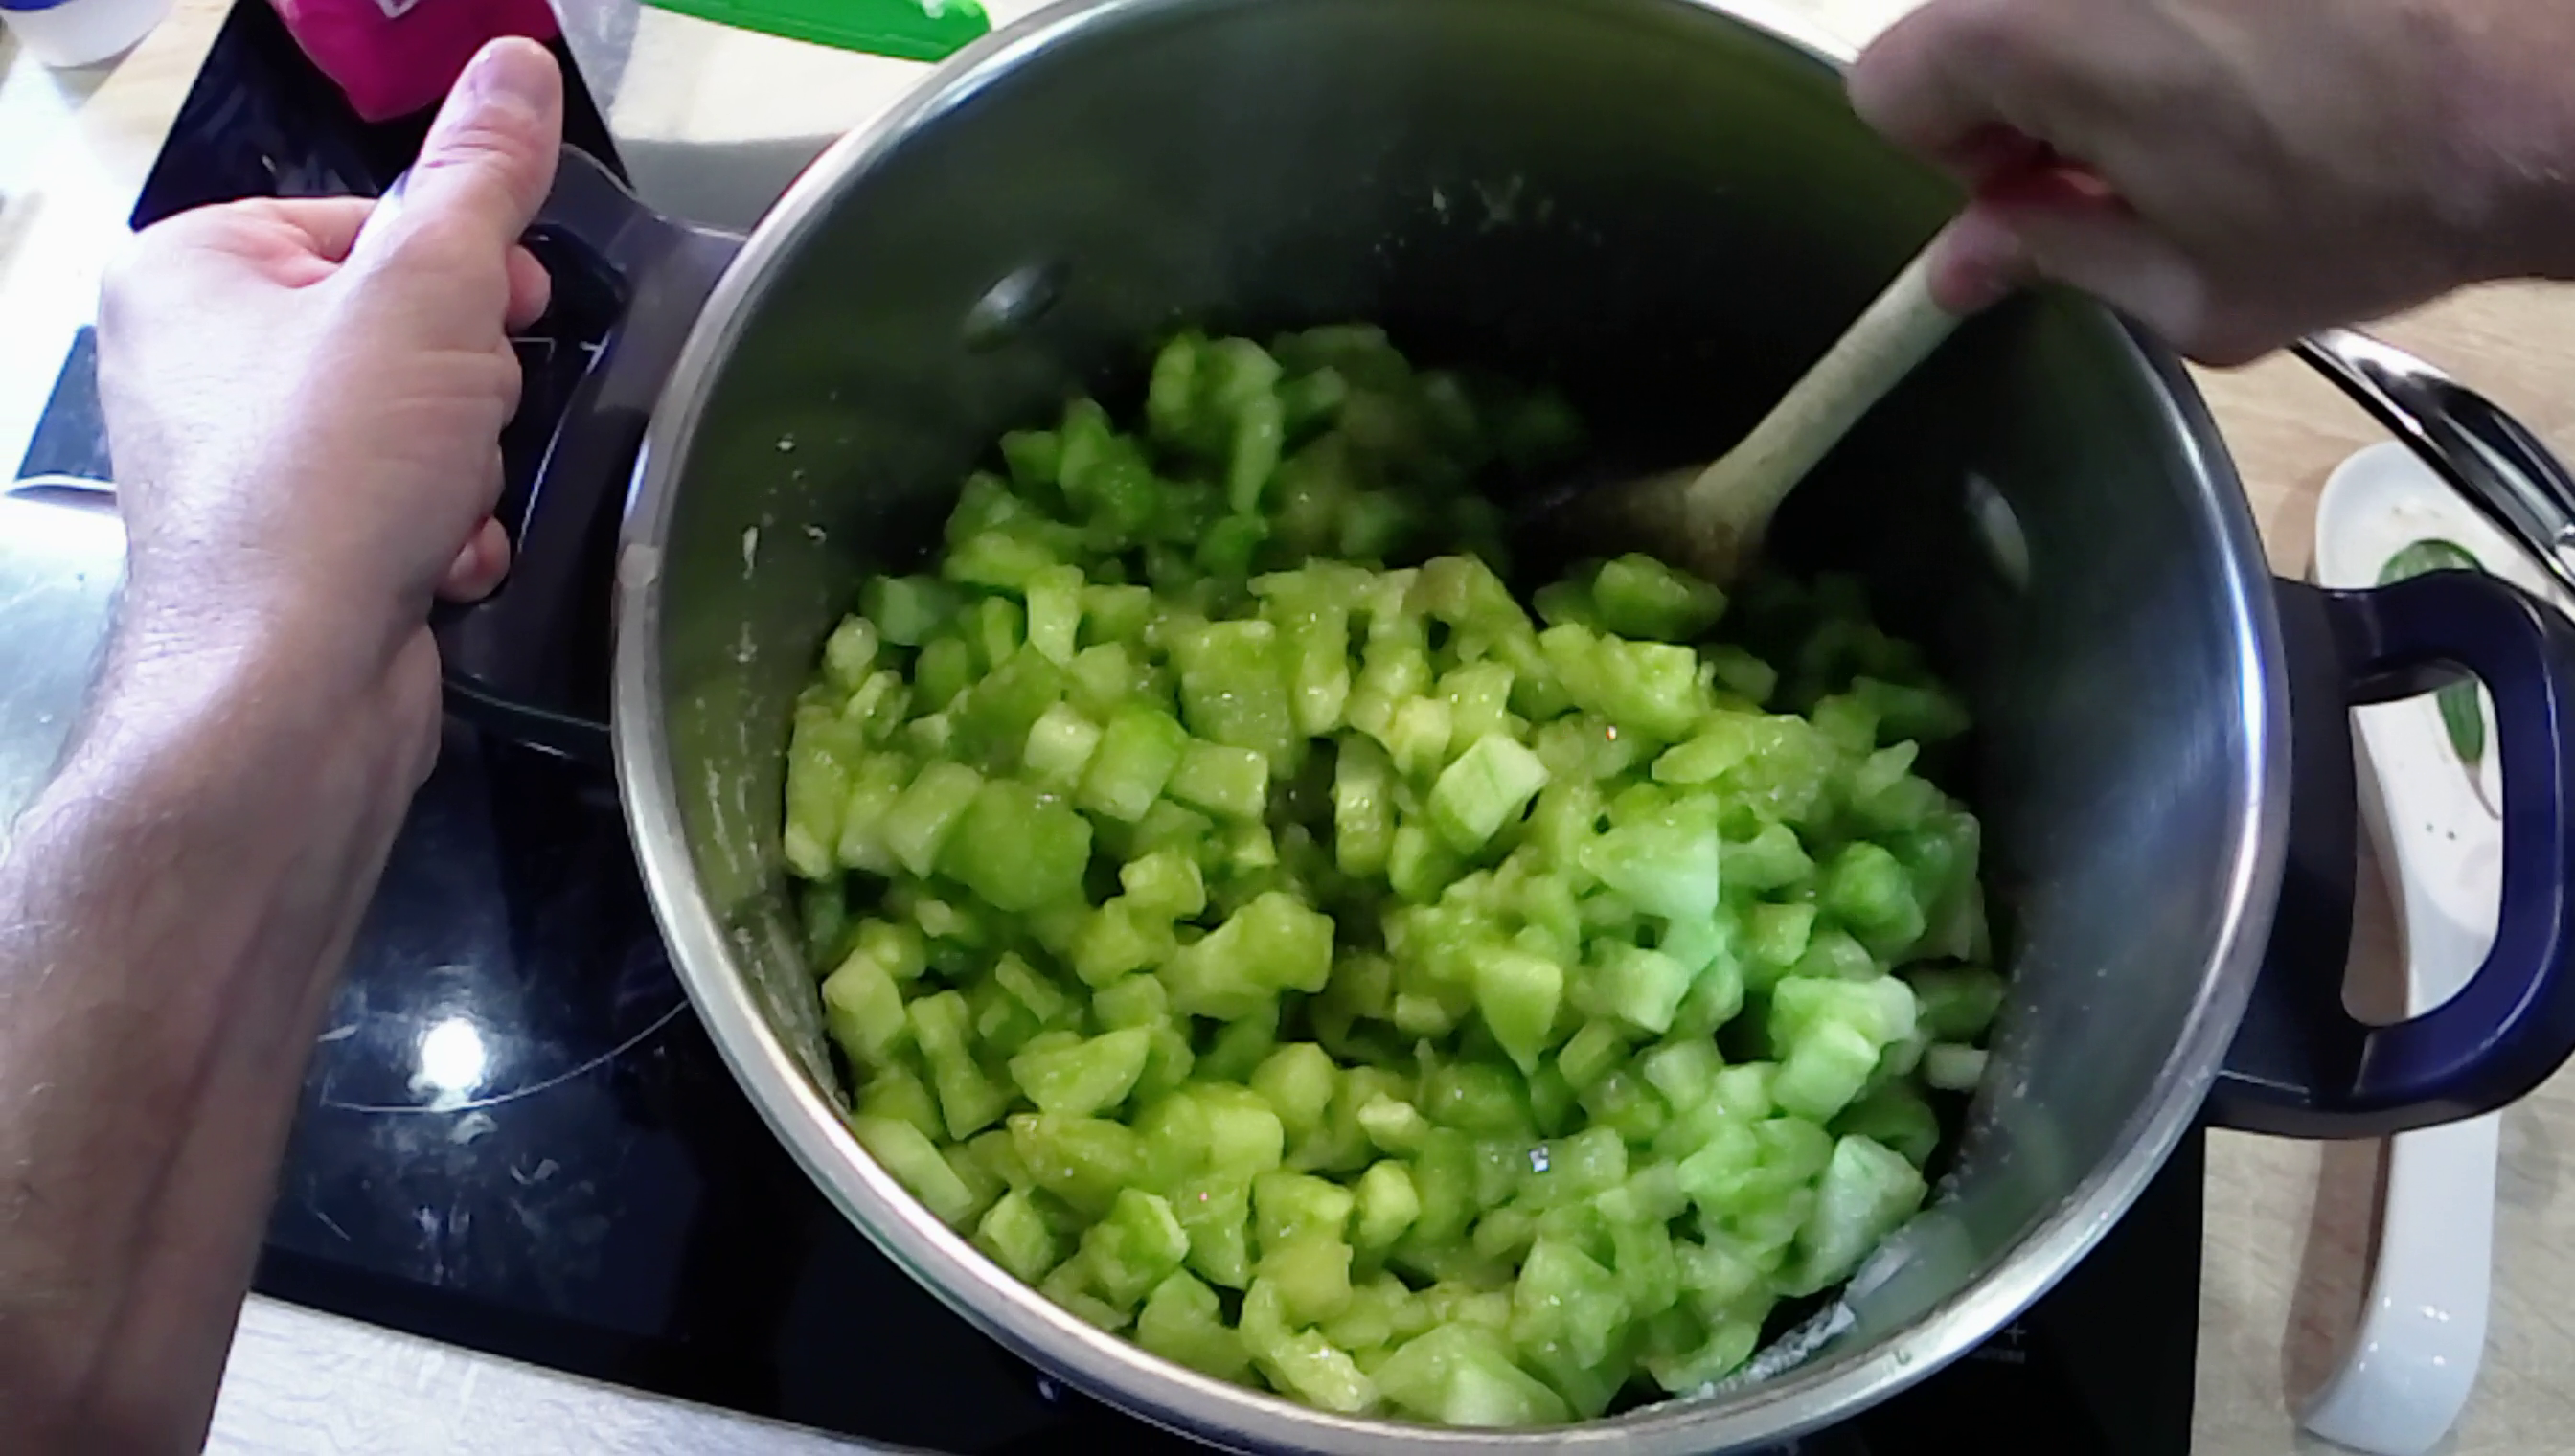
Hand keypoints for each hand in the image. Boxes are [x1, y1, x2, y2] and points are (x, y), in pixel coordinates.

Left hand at [96, 37, 561, 773]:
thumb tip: (515, 59)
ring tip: (446, 506)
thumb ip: (480, 177)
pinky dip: (442, 531)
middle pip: (400, 326)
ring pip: (415, 421)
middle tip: (466, 426)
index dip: (463, 271)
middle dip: (467, 387)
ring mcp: (237, 463)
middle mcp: (194, 360)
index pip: (369, 220)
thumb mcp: (431, 293)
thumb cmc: (332, 474)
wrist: (287, 687)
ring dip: (466, 467)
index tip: (511, 315)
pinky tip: (440, 562)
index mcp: (191, 268)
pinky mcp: (287, 548)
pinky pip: (399, 503)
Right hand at [1849, 0, 2574, 362]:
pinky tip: (2278, 44)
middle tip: (2134, 156)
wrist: (2559, 82)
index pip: (1890, 84)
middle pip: (1976, 15)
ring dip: (2110, 43)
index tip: (2038, 191)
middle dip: (2028, 92)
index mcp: (2029, 32)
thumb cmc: (2372, 198)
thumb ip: (2052, 262)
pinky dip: (2188, 13)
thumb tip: (1968, 263)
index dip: (1955, 157)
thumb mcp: (2193, 286)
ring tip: (2224, 97)